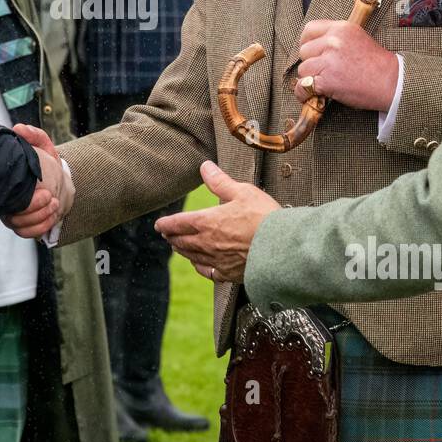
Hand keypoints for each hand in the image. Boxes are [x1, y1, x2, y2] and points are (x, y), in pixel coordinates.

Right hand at [2, 124, 73, 238]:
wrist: (59, 181)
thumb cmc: (46, 163)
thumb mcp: (43, 147)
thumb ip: (35, 136)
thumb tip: (19, 128)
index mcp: (6, 185)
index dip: (20, 198)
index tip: (44, 191)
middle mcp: (6, 203)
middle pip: (10, 217)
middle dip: (33, 211)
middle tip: (50, 198)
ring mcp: (14, 215)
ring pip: (19, 227)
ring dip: (40, 218)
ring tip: (55, 204)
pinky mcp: (25, 225)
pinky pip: (27, 233)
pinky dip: (41, 227)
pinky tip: (53, 215)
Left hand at [155, 161, 280, 283]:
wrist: (282, 248)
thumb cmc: (264, 217)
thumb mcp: (242, 192)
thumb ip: (220, 182)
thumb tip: (204, 167)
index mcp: (206, 222)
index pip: (177, 223)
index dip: (166, 224)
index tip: (159, 224)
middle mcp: (207, 243)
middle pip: (181, 241)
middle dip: (171, 237)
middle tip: (166, 234)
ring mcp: (217, 260)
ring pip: (192, 256)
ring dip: (182, 250)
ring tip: (178, 247)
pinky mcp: (229, 274)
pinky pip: (207, 272)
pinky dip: (199, 267)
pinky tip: (199, 265)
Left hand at [293, 19, 398, 113]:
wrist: (391, 82)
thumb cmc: (376, 64)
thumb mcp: (357, 38)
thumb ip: (336, 38)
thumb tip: (314, 46)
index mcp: (341, 28)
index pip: (309, 29)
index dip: (307, 42)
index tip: (311, 52)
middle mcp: (333, 41)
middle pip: (304, 51)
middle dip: (311, 62)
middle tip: (323, 71)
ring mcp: (329, 60)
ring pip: (303, 69)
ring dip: (310, 78)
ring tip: (324, 83)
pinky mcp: (327, 80)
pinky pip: (303, 87)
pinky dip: (304, 94)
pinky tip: (312, 95)